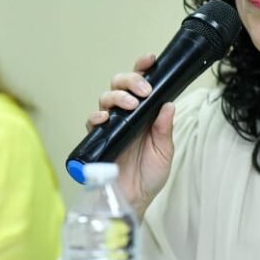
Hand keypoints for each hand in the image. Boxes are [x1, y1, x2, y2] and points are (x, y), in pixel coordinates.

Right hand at [88, 54, 174, 217]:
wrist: (135, 199)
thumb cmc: (149, 175)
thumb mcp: (165, 151)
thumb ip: (165, 128)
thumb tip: (168, 104)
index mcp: (144, 113)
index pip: (141, 84)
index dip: (143, 68)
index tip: (150, 60)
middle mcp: (125, 115)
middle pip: (120, 84)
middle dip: (130, 80)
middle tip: (143, 90)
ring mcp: (111, 125)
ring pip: (106, 98)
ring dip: (117, 96)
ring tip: (129, 105)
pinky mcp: (98, 138)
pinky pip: (92, 121)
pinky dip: (96, 116)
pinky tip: (105, 118)